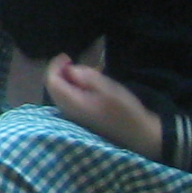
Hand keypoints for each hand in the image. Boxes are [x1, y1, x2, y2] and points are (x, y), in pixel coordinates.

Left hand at [45, 55, 161, 156]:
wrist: (139, 135)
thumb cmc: (126, 111)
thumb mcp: (110, 89)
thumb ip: (88, 78)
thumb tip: (71, 70)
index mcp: (73, 104)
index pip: (52, 82)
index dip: (56, 66)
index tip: (68, 56)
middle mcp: (68, 111)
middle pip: (54, 87)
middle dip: (61, 72)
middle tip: (74, 62)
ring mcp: (74, 115)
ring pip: (61, 92)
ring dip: (68, 79)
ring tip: (86, 72)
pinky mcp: (81, 117)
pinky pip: (69, 98)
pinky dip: (74, 87)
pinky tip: (88, 84)